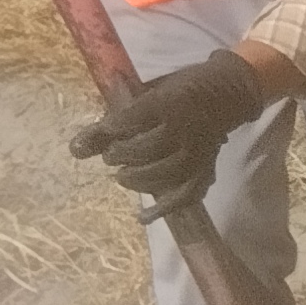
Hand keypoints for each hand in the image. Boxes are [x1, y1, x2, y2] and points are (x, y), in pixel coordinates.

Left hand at [70, 52, 265, 212]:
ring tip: (124, 175)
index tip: (99, 134)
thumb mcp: (151, 91)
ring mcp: (198, 152)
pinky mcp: (206, 169)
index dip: (110, 129)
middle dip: (121, 155)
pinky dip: (163, 208)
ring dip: (136, 178)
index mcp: (170, 102)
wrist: (227, 94)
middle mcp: (185, 129)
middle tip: (112, 156)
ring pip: (163, 174)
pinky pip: (186, 194)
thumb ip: (117, 116)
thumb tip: (78, 148)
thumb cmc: (181, 88)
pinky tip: (143, 216)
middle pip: (146, 149)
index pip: (133, 119)